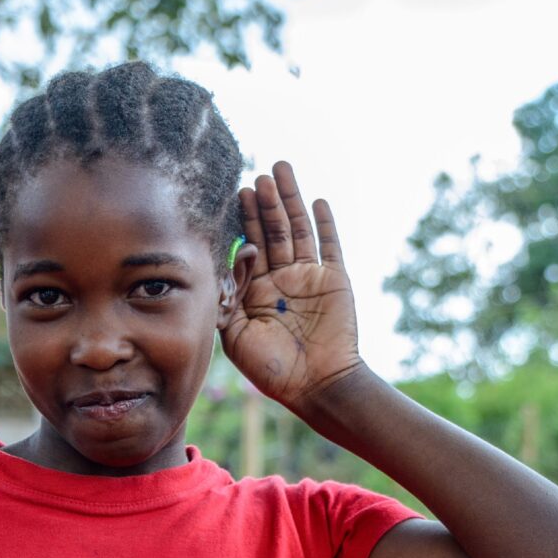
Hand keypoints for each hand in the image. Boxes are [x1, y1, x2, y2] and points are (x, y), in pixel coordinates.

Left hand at [221, 161, 361, 414]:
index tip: (236, 195)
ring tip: (280, 171)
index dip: (243, 222)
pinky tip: (316, 200)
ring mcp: (309, 277)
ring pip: (298, 229)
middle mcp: (281, 280)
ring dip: (289, 201)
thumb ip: (226, 302)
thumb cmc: (273, 370)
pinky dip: (324, 223)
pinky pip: (330, 245)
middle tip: (257, 176)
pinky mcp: (334, 279)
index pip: (249, 248)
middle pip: (272, 231)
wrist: (316, 385)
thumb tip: (222, 267)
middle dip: (264, 204)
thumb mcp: (236, 337)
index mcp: (256, 292)